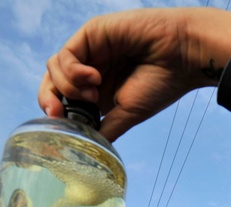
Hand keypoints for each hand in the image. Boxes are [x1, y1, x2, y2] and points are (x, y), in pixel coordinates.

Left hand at [39, 7, 230, 139]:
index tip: (60, 125)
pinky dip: (73, 71)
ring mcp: (89, 51)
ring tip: (93, 93)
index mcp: (98, 91)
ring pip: (54, 68)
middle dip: (48, 99)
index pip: (62, 100)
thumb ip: (105, 129)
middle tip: (59, 112)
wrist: (182, 56)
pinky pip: (65, 54)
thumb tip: (84, 147)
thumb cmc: (163, 84)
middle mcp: (90, 70)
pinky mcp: (90, 34)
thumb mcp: (129, 115)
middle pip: (51, 83)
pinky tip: (94, 78)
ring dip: (68, 86)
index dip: (55, 113)